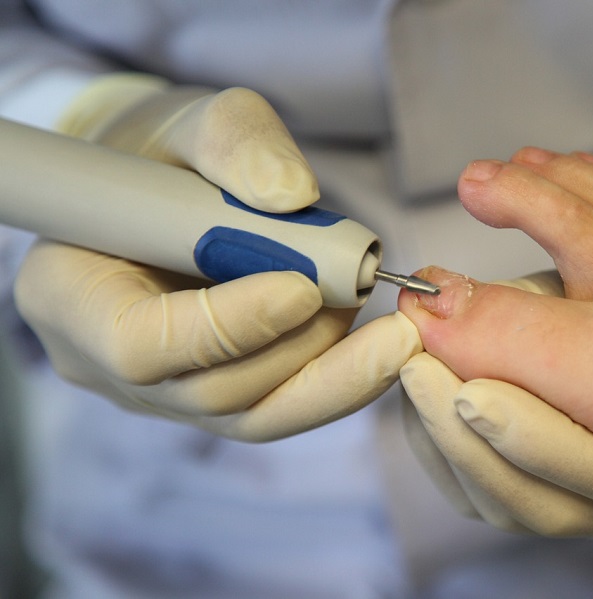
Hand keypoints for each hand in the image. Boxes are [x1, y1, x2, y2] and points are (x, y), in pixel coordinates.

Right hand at [14, 74, 421, 439]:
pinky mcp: (219, 396)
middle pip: (212, 394)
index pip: (140, 347)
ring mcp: (167, 390)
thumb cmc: (166, 153)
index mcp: (71, 295)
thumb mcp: (192, 119)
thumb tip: (294, 194)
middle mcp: (110, 363)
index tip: (302, 287)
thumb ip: (235, 141)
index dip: (227, 327)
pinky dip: (338, 382)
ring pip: (256, 415)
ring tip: (383, 322)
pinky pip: (280, 407)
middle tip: (363, 299)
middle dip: (301, 351)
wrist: (165, 188)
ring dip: (333, 373)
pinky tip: (379, 345)